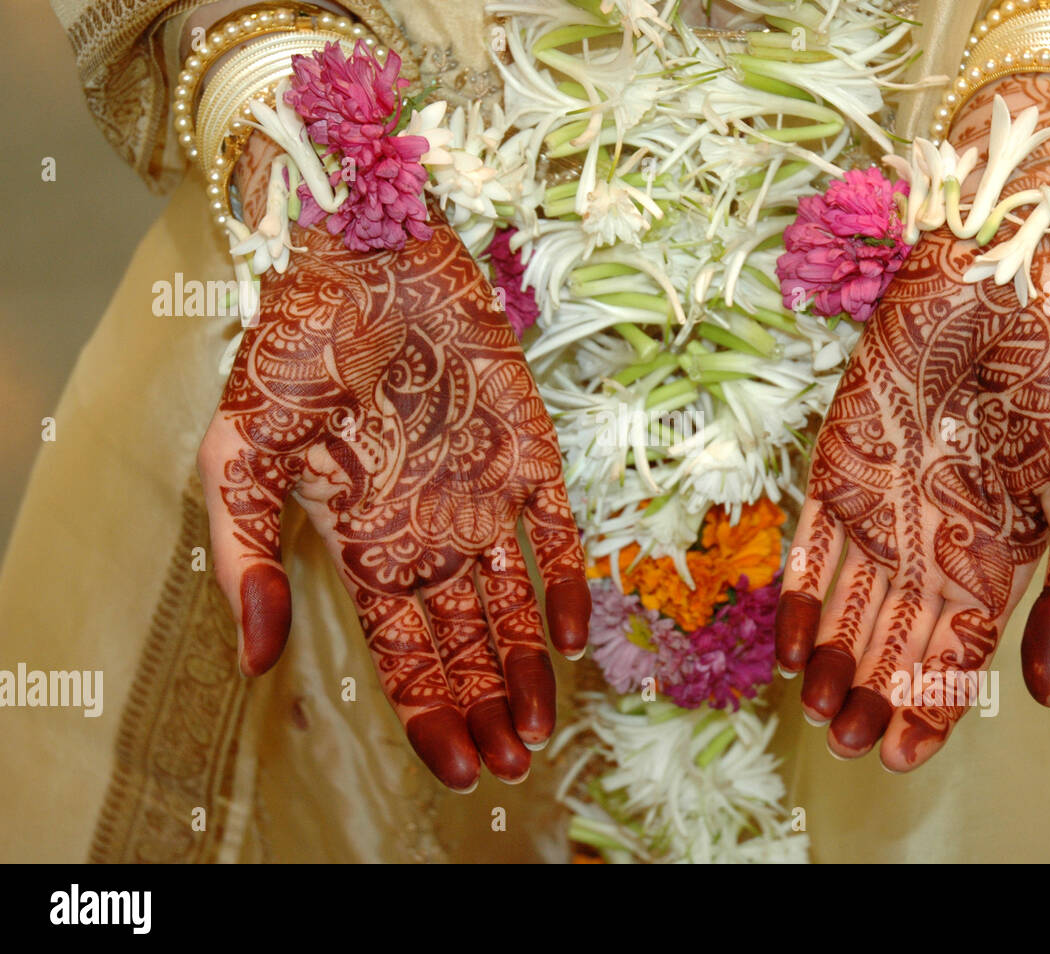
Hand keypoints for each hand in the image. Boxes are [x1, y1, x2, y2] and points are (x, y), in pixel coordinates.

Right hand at [198, 135, 589, 791]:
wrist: (359, 255)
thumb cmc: (291, 347)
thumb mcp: (238, 454)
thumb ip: (245, 555)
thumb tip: (257, 661)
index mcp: (365, 544)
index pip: (402, 654)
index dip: (430, 715)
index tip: (459, 772)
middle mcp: (430, 532)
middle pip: (466, 646)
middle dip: (487, 710)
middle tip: (513, 769)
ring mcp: (483, 495)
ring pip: (516, 605)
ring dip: (531, 668)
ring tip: (543, 730)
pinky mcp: (529, 450)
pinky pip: (557, 532)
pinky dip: (569, 584)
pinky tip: (575, 637)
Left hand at [776, 76, 1049, 769]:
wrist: (1008, 267)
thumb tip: (1047, 694)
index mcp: (1000, 545)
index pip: (963, 646)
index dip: (935, 703)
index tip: (903, 756)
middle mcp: (936, 533)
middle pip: (900, 635)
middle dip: (875, 694)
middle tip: (850, 747)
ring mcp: (884, 499)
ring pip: (853, 602)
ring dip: (835, 660)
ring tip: (820, 717)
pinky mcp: (839, 461)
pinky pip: (812, 542)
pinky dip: (801, 594)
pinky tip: (790, 646)